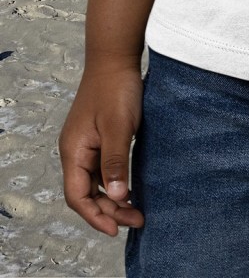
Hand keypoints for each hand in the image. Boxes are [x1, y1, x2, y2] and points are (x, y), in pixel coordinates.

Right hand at [58, 62, 145, 236]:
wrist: (116, 58)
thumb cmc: (115, 88)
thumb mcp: (118, 127)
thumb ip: (115, 161)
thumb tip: (116, 196)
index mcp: (74, 151)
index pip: (77, 196)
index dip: (95, 216)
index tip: (117, 229)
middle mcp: (76, 150)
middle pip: (86, 192)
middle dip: (109, 210)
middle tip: (137, 219)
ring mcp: (86, 143)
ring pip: (95, 181)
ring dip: (113, 197)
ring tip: (136, 209)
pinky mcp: (98, 136)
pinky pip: (102, 168)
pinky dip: (115, 181)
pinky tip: (131, 186)